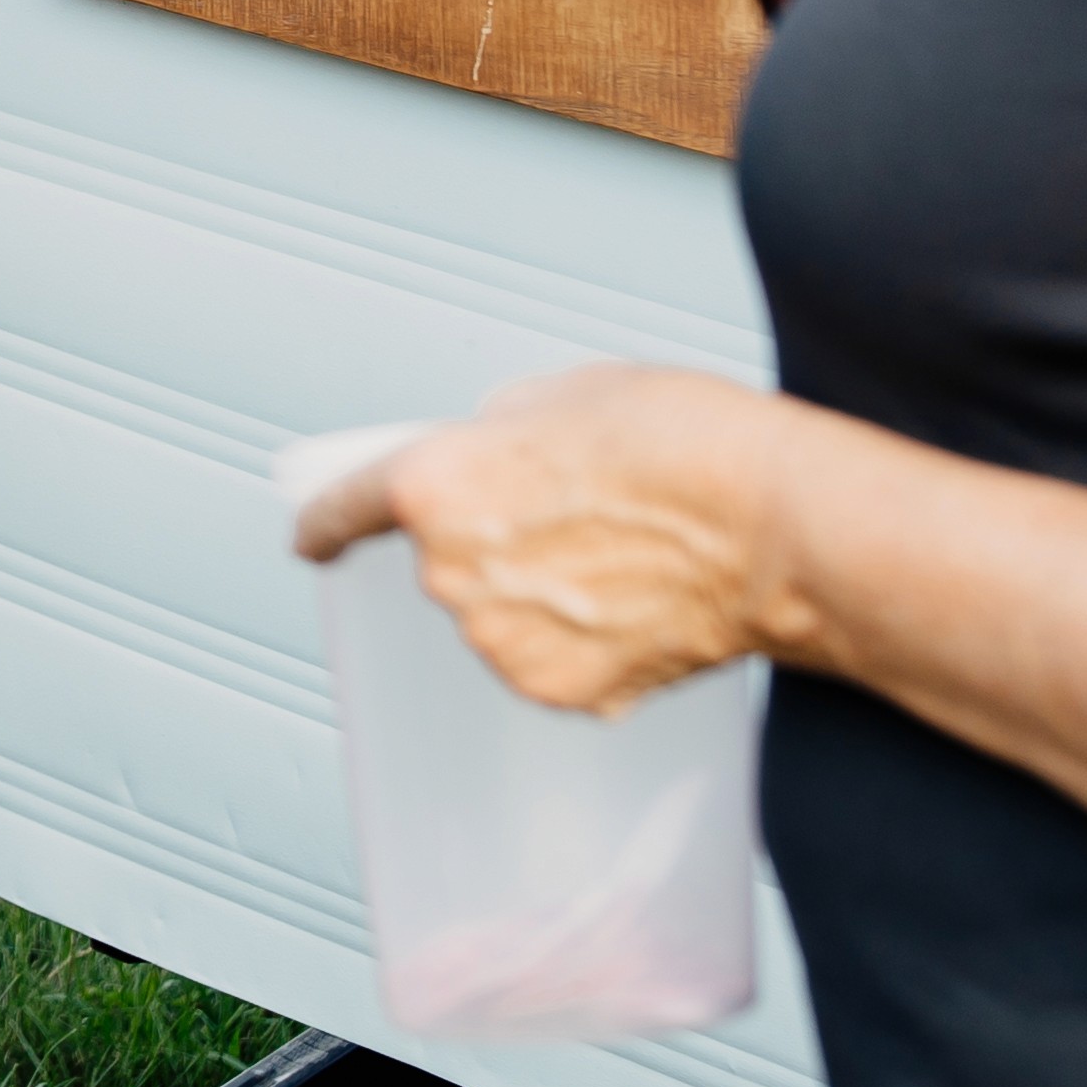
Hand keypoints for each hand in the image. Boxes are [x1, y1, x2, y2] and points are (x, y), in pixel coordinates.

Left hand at [296, 363, 795, 717]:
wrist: (776, 527)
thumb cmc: (682, 445)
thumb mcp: (561, 394)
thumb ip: (494, 433)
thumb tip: (488, 457)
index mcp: (433, 486)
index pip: (345, 509)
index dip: (324, 524)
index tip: (310, 538)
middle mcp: (453, 576)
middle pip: (444, 560)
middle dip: (490, 540)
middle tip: (572, 513)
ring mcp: (505, 644)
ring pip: (498, 614)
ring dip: (536, 593)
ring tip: (619, 555)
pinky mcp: (562, 692)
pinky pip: (547, 659)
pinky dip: (580, 639)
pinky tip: (635, 602)